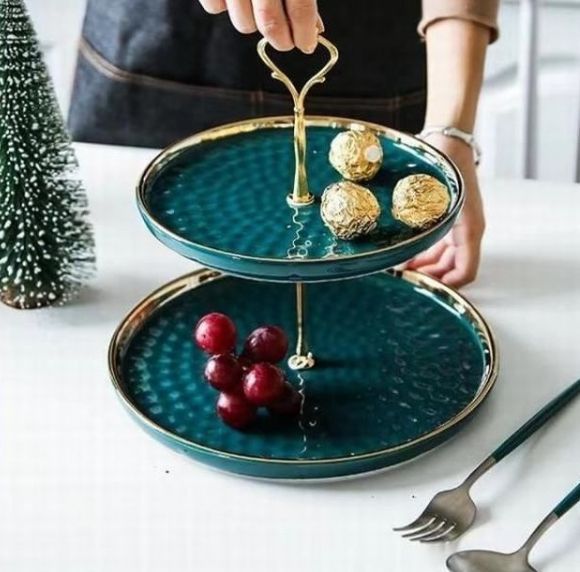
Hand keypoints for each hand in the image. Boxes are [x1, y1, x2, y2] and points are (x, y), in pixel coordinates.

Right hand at [198, 0, 321, 52]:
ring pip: (242, 22)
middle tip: (286, 40)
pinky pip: (214, 7)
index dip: (305, 32)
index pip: (300, 8)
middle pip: (270, 22)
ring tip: (257, 10)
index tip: (308, 44)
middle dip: (282, 38)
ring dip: (253, 24)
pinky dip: (224, 7)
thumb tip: (313, 28)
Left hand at [406, 134, 485, 287]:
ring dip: (426, 266)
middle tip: (405, 279)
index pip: (466, 272)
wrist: (448, 142)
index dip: (447, 285)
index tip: (422, 287)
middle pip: (453, 268)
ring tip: (402, 269)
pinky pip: (440, 244)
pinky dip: (425, 253)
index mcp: (470, 230)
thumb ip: (423, 238)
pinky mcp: (448, 218)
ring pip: (445, 257)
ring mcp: (458, 224)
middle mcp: (467, 231)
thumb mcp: (436, 208)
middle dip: (431, 276)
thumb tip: (402, 265)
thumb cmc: (446, 170)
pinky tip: (406, 255)